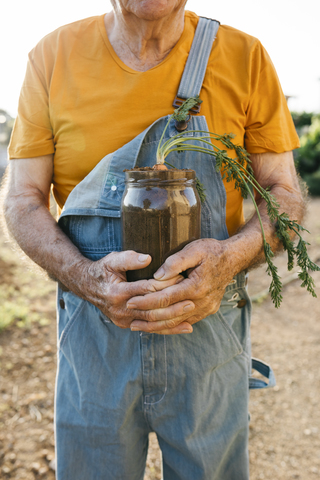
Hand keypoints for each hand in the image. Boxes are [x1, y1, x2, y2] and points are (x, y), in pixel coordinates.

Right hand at [76, 250, 191, 329]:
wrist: (87, 287)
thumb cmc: (103, 270)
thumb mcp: (112, 259)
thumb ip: (129, 258)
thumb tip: (148, 258)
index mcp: (117, 292)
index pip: (146, 289)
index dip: (164, 284)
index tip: (181, 278)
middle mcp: (120, 309)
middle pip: (151, 310)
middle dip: (172, 306)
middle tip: (191, 300)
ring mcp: (123, 320)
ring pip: (152, 323)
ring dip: (173, 320)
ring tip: (191, 314)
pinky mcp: (126, 325)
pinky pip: (150, 328)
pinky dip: (168, 328)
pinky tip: (185, 327)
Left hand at [128, 238, 235, 333]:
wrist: (233, 259)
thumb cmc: (212, 251)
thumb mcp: (194, 249)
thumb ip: (175, 262)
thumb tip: (157, 276)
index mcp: (196, 286)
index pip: (165, 298)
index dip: (146, 301)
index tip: (130, 301)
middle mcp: (201, 301)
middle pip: (169, 315)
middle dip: (147, 317)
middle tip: (129, 318)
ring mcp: (206, 308)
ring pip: (177, 323)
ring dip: (157, 326)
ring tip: (138, 327)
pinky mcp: (207, 311)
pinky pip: (186, 322)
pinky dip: (170, 326)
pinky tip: (156, 326)